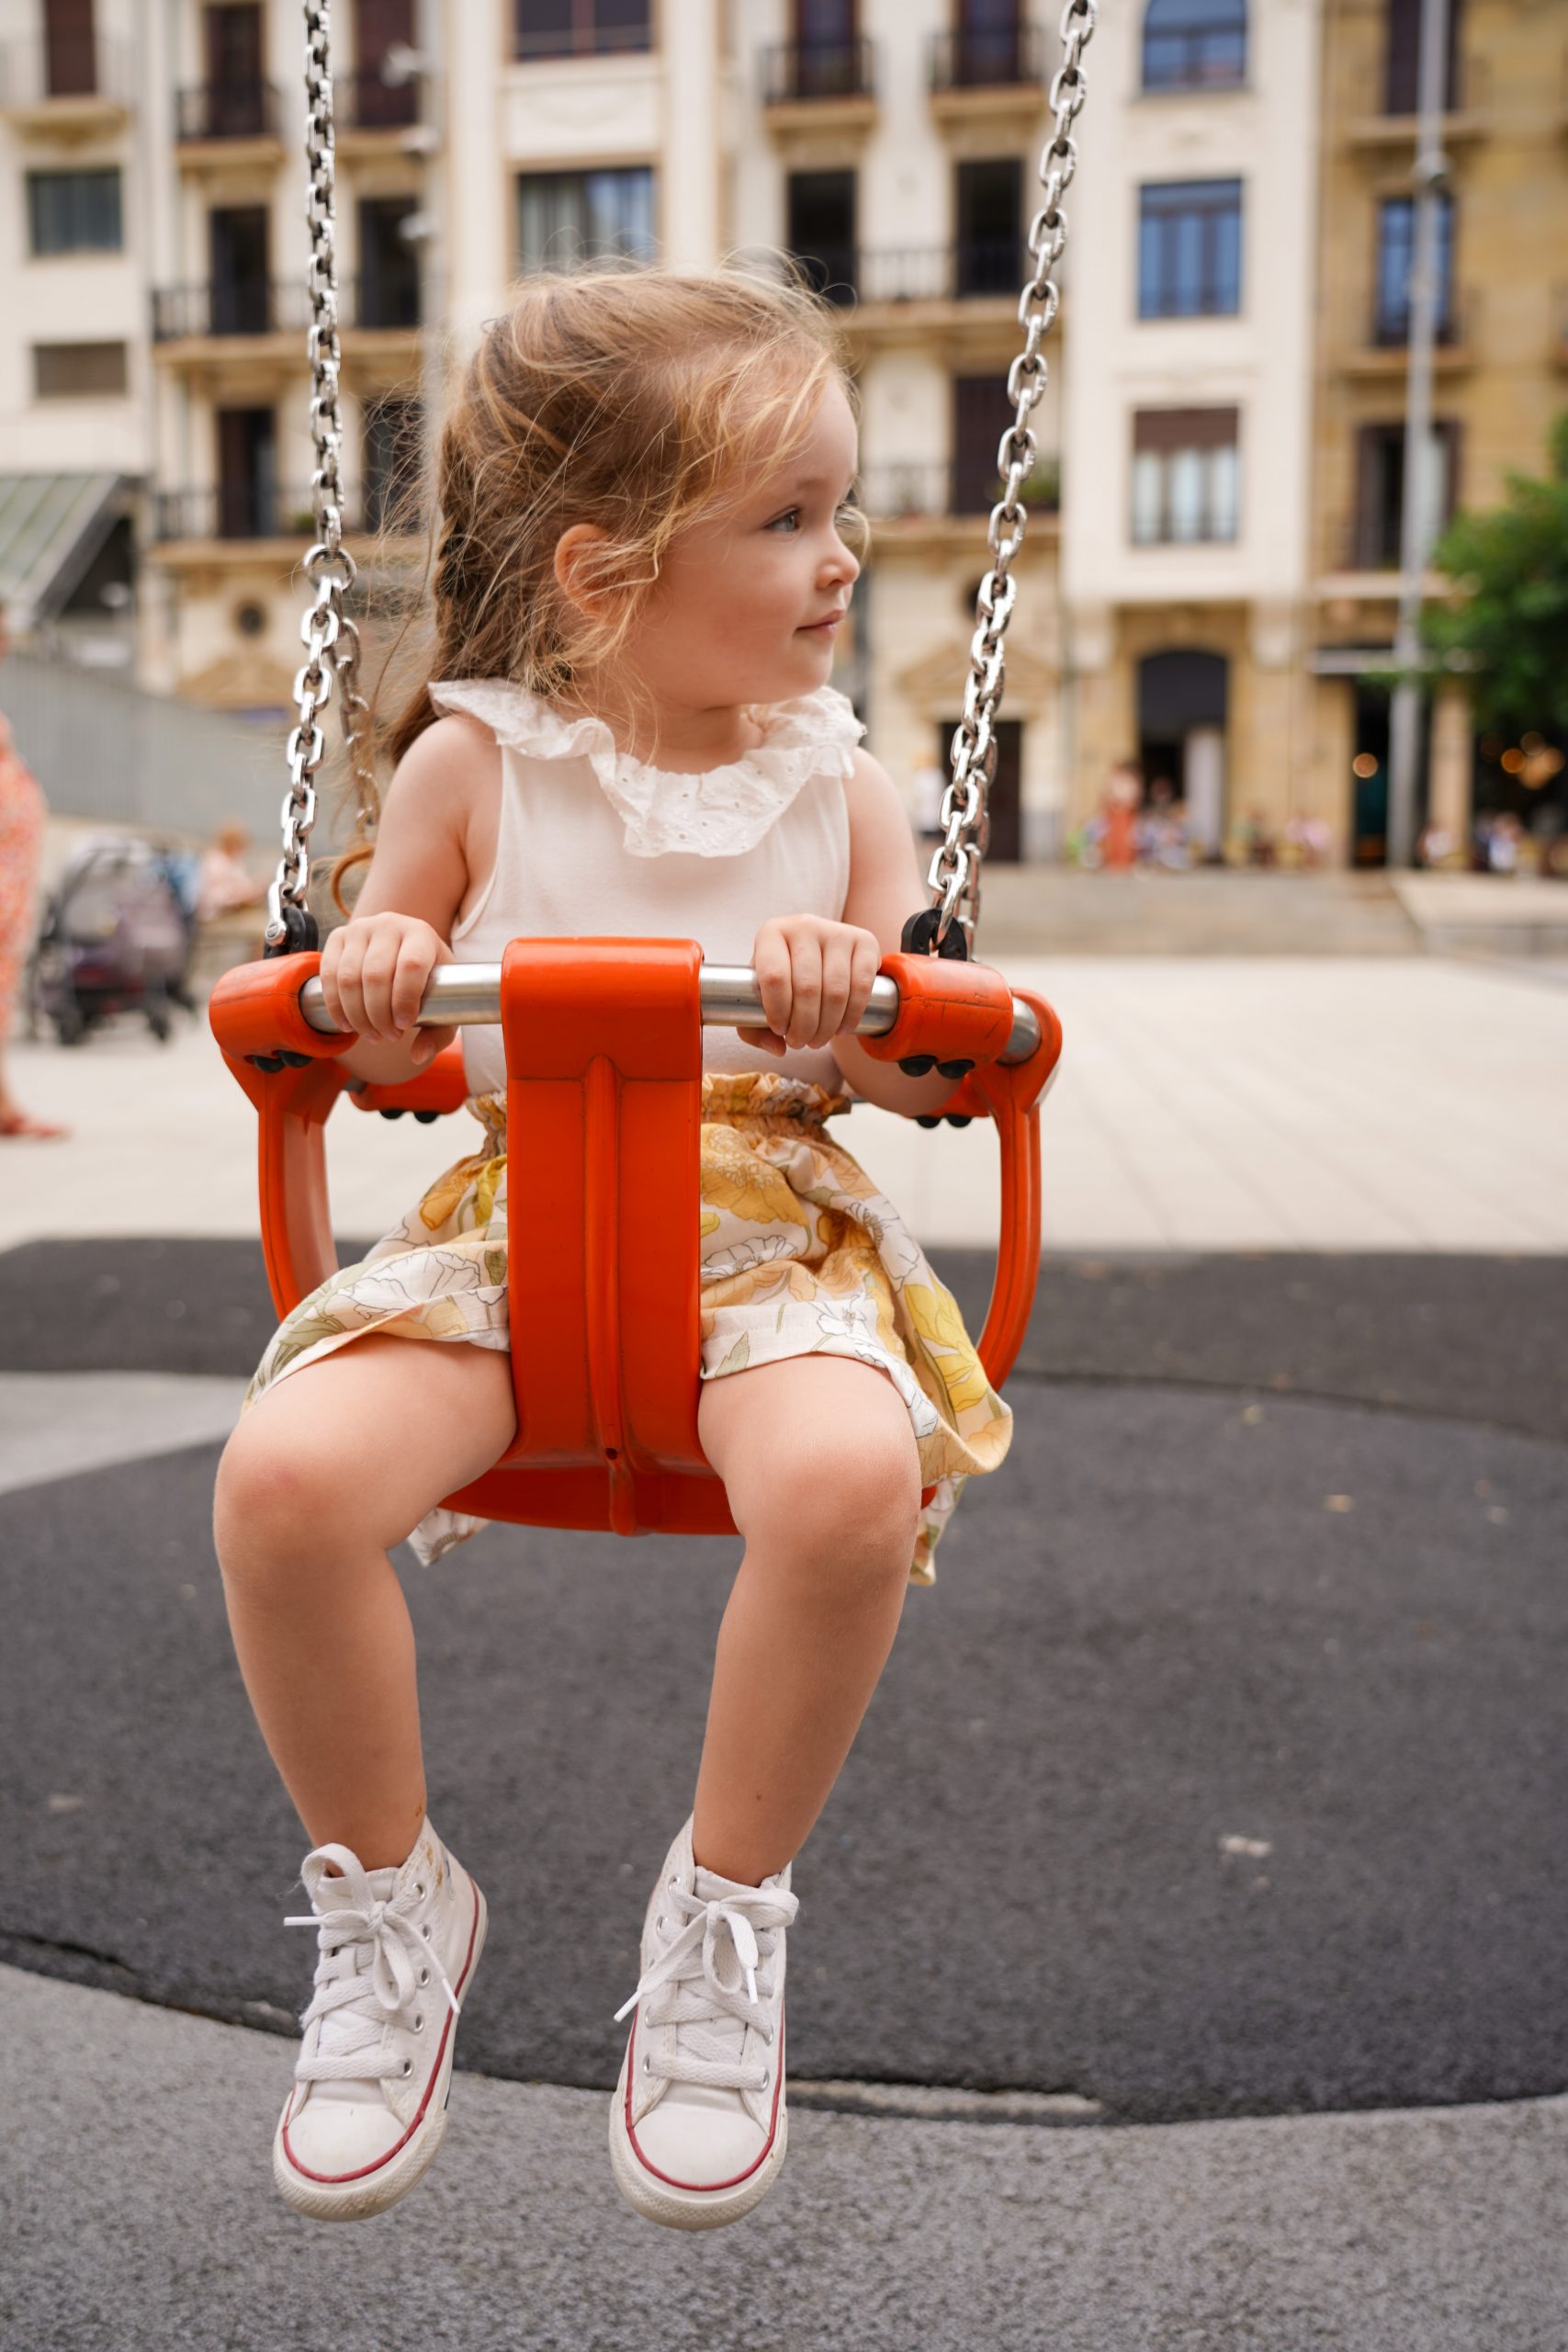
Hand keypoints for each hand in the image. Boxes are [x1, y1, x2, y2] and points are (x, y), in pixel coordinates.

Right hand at [319, 912, 454, 1065]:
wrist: (403, 948)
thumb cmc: (427, 977)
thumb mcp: (443, 1000)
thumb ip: (439, 1031)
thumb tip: (418, 1055)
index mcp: (420, 933)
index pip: (410, 965)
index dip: (404, 1000)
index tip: (405, 1026)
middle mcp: (389, 925)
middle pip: (376, 976)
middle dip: (379, 1016)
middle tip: (389, 1037)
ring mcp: (360, 929)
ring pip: (349, 978)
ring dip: (358, 1015)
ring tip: (371, 1034)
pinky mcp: (338, 937)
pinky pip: (329, 975)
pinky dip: (336, 1006)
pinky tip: (348, 1025)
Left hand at [738, 914, 882, 1057]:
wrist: (818, 954)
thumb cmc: (783, 979)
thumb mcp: (758, 999)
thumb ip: (753, 1028)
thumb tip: (778, 1048)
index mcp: (771, 934)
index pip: (774, 976)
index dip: (777, 1011)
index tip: (780, 1030)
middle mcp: (804, 926)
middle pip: (807, 987)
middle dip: (804, 1026)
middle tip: (800, 1043)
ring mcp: (837, 931)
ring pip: (836, 991)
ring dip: (827, 1026)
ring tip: (818, 1040)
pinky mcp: (864, 941)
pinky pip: (862, 985)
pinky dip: (852, 1015)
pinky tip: (842, 1028)